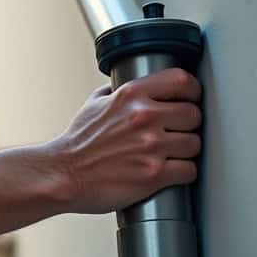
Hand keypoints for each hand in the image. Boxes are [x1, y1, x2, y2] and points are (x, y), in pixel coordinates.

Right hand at [46, 67, 202, 213]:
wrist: (62, 175)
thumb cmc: (76, 145)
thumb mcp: (93, 104)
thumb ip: (115, 91)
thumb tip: (126, 85)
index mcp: (130, 95)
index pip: (182, 81)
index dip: (192, 92)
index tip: (189, 101)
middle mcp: (143, 117)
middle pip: (194, 114)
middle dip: (188, 125)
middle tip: (177, 133)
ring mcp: (150, 146)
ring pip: (194, 144)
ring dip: (186, 151)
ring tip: (171, 155)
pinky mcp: (153, 174)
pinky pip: (189, 170)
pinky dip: (182, 173)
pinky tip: (170, 173)